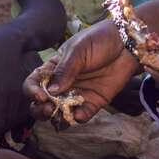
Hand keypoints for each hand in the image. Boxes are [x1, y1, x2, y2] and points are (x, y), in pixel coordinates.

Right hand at [23, 21, 138, 122]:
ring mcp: (77, 93)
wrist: (127, 44)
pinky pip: (82, 115)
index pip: (34, 82)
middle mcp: (63, 83)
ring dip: (57, 117)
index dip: (32, 91)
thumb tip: (52, 91)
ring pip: (60, 112)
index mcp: (54, 68)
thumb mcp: (78, 50)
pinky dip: (79, 118)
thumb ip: (65, 69)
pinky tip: (80, 115)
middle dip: (40, 110)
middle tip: (48, 109)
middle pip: (43, 102)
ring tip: (60, 115)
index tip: (40, 95)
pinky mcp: (94, 101)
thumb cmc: (99, 40)